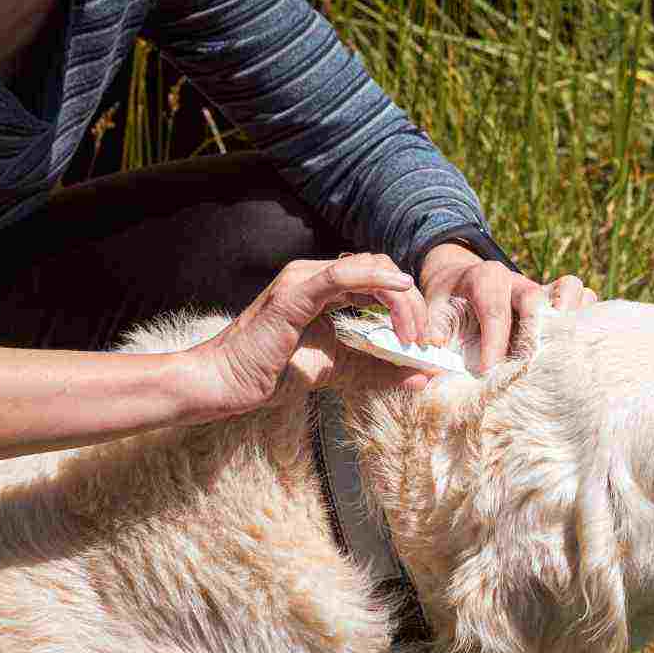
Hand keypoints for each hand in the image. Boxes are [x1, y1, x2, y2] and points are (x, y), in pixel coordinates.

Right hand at [185, 254, 430, 422]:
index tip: (423, 341)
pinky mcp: (292, 294)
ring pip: (368, 269)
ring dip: (400, 300)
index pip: (380, 280)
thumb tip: (425, 377)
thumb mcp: (343, 371)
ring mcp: (302, 280)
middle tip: (422, 341)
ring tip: (411, 336)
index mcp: (325, 289)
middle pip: (381, 269)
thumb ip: (382, 370)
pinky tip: (399, 287)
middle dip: (411, 303)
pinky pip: (339, 276)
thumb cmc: (275, 373)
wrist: (228, 383)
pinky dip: (374, 278)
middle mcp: (315, 276)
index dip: (409, 305)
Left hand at [420, 243, 597, 371]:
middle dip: (533, 333)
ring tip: (565, 344)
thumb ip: (433, 325)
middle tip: (528, 364)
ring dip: (570, 316)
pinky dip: (587, 316)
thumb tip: (434, 347)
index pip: (494, 310)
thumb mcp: (433, 307)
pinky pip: (584, 297)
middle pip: (535, 298)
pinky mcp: (557, 299)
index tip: (487, 371)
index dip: (493, 342)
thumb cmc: (449, 300)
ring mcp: (541, 288)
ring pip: (570, 287)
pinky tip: (579, 343)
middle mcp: (517, 280)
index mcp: (486, 278)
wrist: (462, 282)